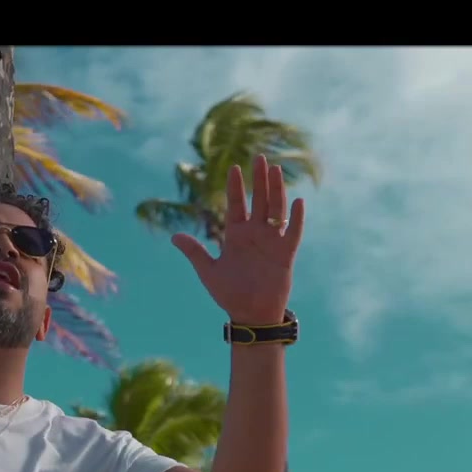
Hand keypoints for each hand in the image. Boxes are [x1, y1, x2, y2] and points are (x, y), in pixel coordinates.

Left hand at [171, 155, 304, 325]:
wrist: (250, 314)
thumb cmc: (230, 294)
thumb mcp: (209, 272)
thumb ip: (195, 253)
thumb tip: (173, 238)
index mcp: (236, 236)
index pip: (236, 205)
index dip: (235, 187)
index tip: (234, 167)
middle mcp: (255, 234)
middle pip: (258, 201)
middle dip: (258, 180)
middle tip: (259, 157)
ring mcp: (271, 242)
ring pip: (276, 210)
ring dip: (276, 190)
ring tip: (275, 170)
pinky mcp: (286, 254)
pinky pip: (293, 232)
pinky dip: (296, 218)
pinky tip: (297, 201)